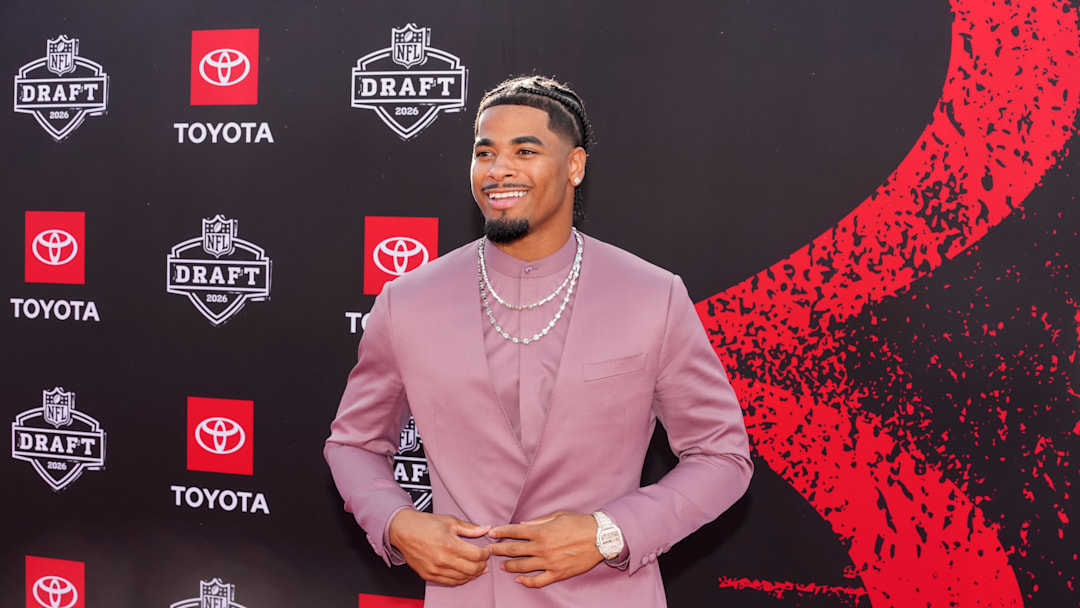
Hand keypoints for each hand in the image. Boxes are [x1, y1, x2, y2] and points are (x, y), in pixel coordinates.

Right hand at [388, 508, 490, 585]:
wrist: (404, 531)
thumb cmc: (425, 524)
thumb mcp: (450, 521)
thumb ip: (470, 528)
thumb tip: (486, 528)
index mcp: (450, 544)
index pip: (477, 556)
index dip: (485, 554)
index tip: (486, 550)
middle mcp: (443, 560)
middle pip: (473, 569)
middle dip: (482, 565)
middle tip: (484, 560)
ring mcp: (435, 570)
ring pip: (462, 578)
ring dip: (473, 574)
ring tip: (477, 567)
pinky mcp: (429, 575)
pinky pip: (450, 582)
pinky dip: (461, 579)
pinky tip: (465, 573)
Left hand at [488, 510, 603, 587]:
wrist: (600, 537)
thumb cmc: (579, 523)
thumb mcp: (558, 516)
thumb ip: (538, 522)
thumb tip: (523, 526)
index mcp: (541, 531)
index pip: (515, 531)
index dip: (501, 532)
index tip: (492, 533)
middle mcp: (542, 547)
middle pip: (514, 550)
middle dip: (499, 550)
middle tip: (489, 551)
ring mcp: (549, 562)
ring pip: (522, 566)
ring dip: (509, 566)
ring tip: (502, 566)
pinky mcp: (557, 573)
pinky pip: (538, 581)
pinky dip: (527, 582)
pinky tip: (519, 580)